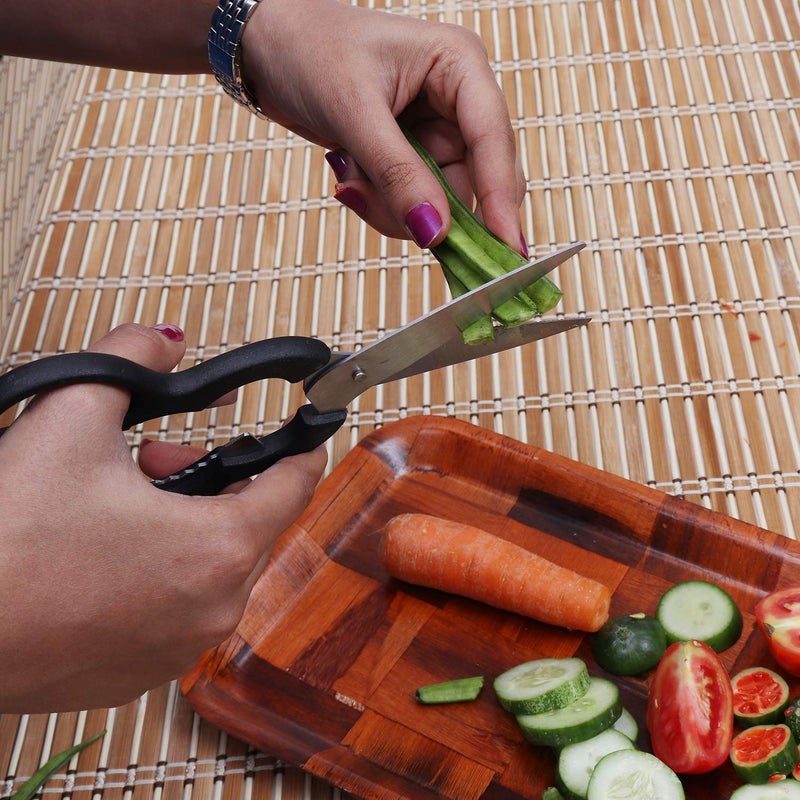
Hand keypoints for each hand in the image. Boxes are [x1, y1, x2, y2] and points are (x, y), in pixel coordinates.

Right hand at [0, 323, 326, 712]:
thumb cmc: (5, 540)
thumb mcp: (71, 419)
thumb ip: (129, 358)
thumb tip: (163, 338)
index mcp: (219, 548)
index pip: (296, 483)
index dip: (302, 445)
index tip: (308, 432)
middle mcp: (215, 608)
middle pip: (250, 521)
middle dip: (211, 478)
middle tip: (155, 457)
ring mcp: (181, 648)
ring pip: (215, 564)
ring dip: (185, 523)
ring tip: (123, 502)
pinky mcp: (144, 673)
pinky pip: (180, 605)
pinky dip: (163, 572)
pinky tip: (109, 552)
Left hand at [242, 0, 526, 250]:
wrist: (266, 48)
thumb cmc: (308, 50)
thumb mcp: (354, 111)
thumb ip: (398, 175)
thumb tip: (436, 232)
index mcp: (459, 66)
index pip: (494, 141)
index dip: (501, 198)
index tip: (507, 247)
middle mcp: (457, 102)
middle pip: (473, 181)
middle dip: (425, 205)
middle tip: (371, 199)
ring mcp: (436, 132)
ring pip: (440, 202)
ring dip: (392, 205)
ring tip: (349, 176)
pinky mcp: (412, 156)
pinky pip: (413, 203)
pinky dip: (381, 203)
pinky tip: (350, 175)